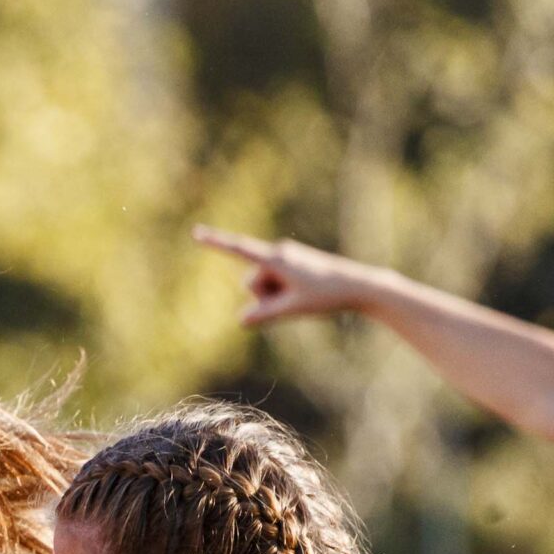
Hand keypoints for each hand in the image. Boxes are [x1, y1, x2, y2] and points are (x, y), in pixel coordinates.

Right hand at [193, 225, 382, 326]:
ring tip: (301, 299)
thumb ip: (263, 316)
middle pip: (251, 282)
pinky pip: (274, 283)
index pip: (240, 250)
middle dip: (262, 297)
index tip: (196, 234)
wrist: (358, 286)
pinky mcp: (292, 265)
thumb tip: (242, 320)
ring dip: (274, 298)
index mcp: (277, 259)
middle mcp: (279, 254)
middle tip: (291, 301)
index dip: (216, 243)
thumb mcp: (292, 310)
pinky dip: (281, 294)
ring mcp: (286, 259)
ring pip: (262, 285)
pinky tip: (303, 296)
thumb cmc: (326, 296)